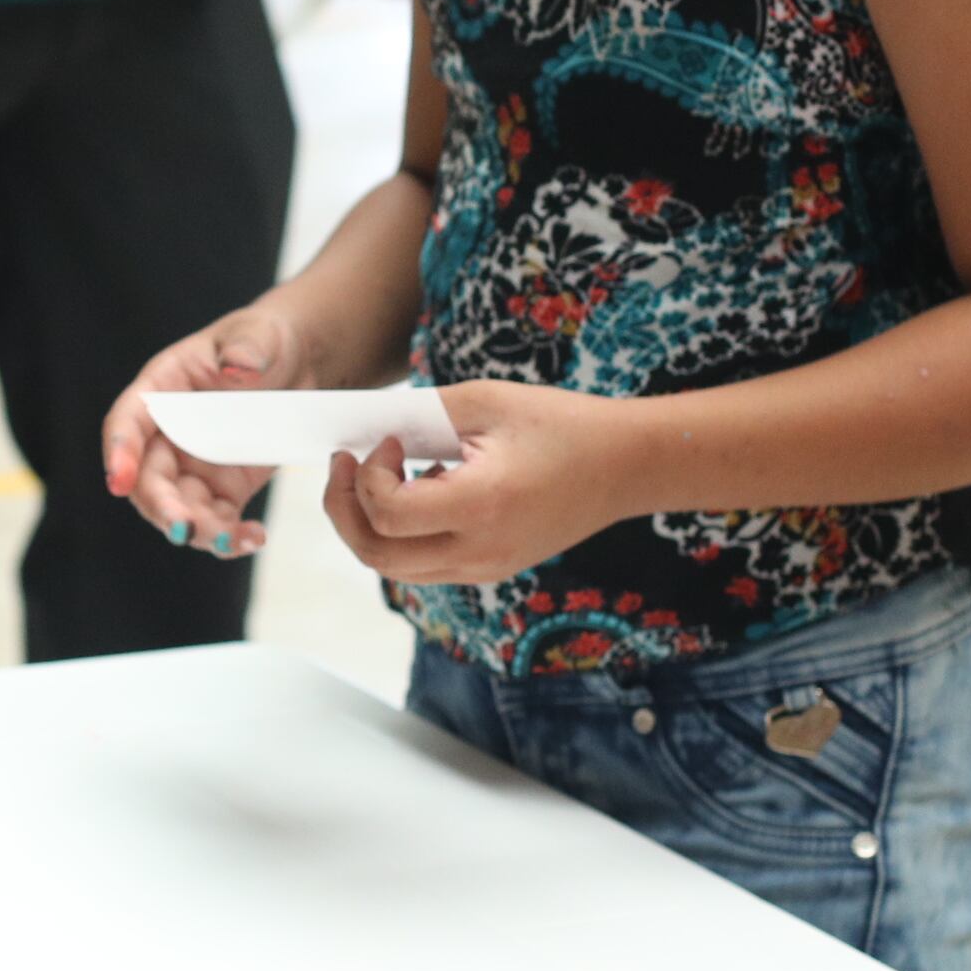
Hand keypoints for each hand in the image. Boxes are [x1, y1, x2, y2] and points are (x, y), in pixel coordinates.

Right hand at [99, 303, 326, 557]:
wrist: (299, 364)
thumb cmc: (266, 341)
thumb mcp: (259, 334)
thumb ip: (247, 347)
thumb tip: (238, 367)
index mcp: (162, 389)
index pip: (127, 423)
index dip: (119, 452)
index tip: (119, 482)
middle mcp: (168, 433)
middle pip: (149, 478)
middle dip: (163, 507)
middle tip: (185, 529)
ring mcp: (194, 464)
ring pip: (180, 507)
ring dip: (199, 531)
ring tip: (231, 541)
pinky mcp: (224, 487)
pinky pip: (216, 519)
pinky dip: (229, 536)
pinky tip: (253, 539)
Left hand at [318, 379, 634, 585]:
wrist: (627, 465)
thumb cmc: (562, 424)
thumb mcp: (487, 401)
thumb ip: (421, 412)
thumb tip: (366, 424)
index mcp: (482, 506)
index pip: (389, 514)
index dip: (368, 475)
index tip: (388, 440)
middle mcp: (481, 551)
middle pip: (377, 555)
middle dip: (343, 508)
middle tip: (343, 463)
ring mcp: (486, 568)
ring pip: (395, 568)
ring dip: (369, 523)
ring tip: (379, 475)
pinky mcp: (490, 569)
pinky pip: (423, 564)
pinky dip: (402, 533)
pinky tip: (419, 489)